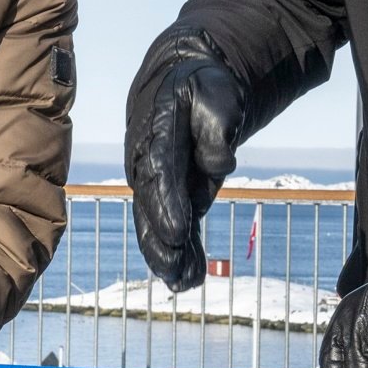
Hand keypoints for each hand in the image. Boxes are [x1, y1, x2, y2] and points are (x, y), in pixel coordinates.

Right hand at [127, 39, 242, 292]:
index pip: (161, 173)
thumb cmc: (202, 88)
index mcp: (156, 134)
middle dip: (160, 240)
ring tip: (182, 283)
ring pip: (156, 223)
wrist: (183, 83)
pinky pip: (173, 226)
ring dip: (168, 256)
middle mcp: (148, 164)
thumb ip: (216, 126)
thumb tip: (218, 165)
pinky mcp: (171, 196)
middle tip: (173, 269)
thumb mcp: (215, 93)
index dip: (167, 205)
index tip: (177, 233)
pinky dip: (181, 252)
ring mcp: (156, 183)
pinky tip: (189, 278)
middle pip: (151, 206)